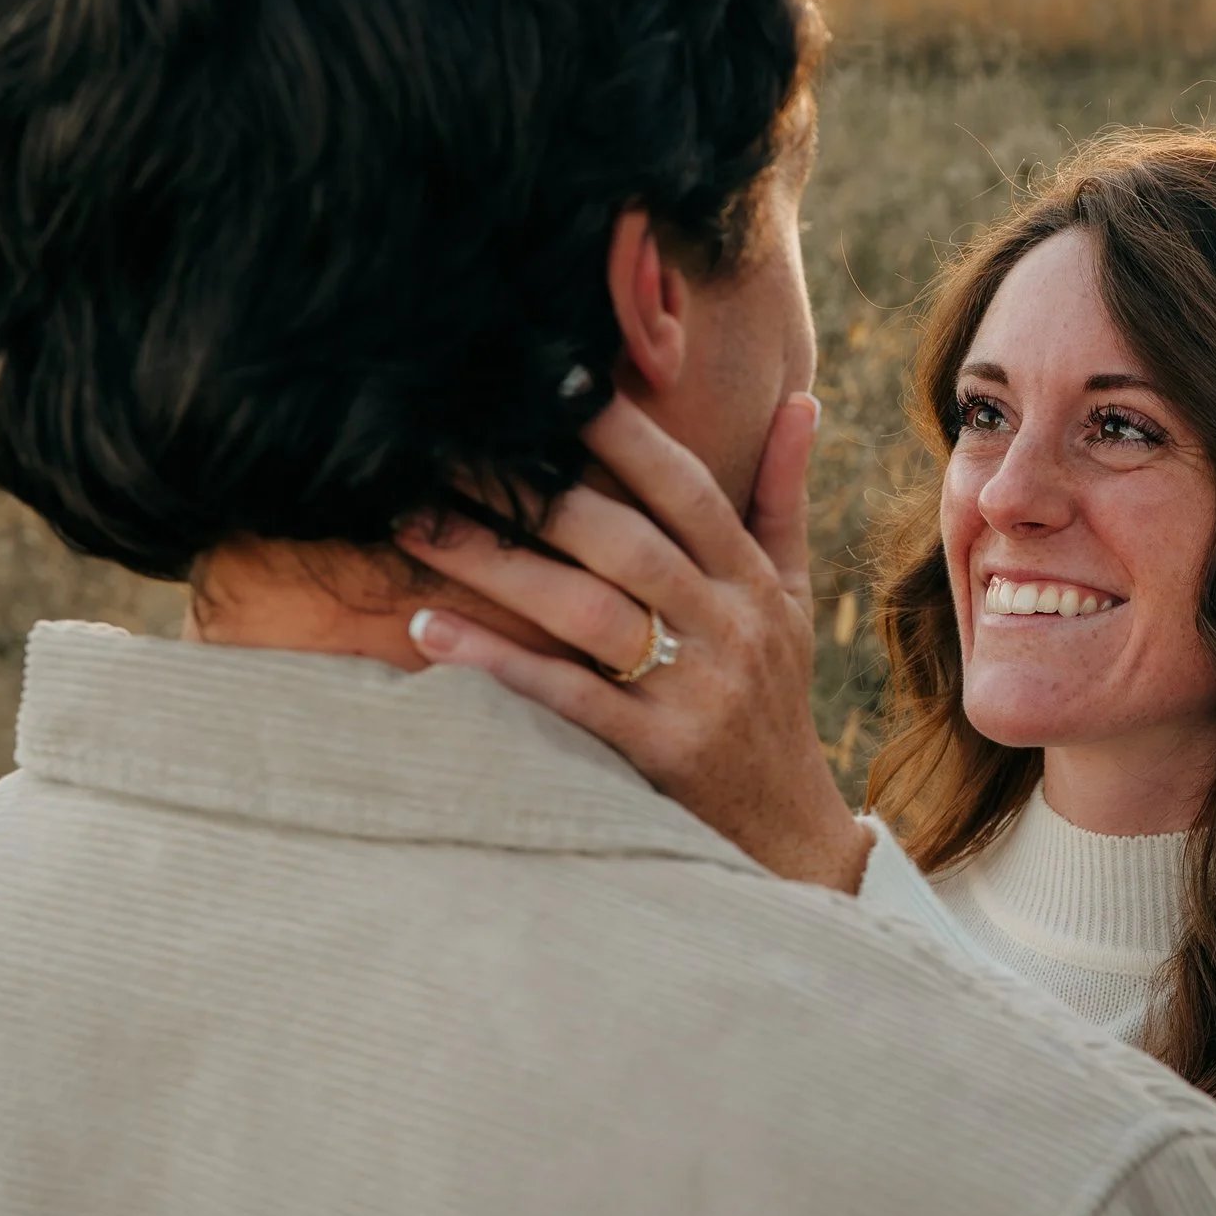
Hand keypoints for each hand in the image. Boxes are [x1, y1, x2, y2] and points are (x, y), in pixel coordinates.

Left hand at [397, 395, 868, 893]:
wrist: (789, 834)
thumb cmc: (774, 700)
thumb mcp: (794, 599)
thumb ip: (782, 499)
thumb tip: (799, 402)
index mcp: (753, 583)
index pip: (688, 489)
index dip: (625, 433)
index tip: (553, 381)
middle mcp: (729, 628)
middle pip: (623, 541)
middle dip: (532, 490)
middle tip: (445, 448)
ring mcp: (694, 692)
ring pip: (587, 611)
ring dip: (496, 565)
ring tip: (416, 525)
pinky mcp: (657, 753)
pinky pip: (565, 695)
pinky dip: (496, 661)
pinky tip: (431, 630)